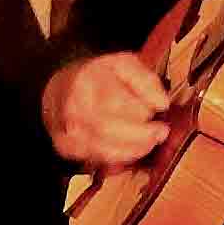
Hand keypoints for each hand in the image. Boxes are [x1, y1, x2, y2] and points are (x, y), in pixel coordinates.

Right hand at [45, 50, 171, 166]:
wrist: (62, 88)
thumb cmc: (97, 76)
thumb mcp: (124, 64)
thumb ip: (146, 80)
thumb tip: (162, 103)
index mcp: (87, 80)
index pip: (115, 102)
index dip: (141, 111)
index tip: (160, 112)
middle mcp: (72, 106)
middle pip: (107, 129)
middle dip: (141, 135)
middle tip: (159, 133)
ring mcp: (66, 129)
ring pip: (104, 150)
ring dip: (134, 150)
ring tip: (148, 141)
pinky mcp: (66, 147)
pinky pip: (98, 160)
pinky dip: (119, 159)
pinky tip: (129, 148)